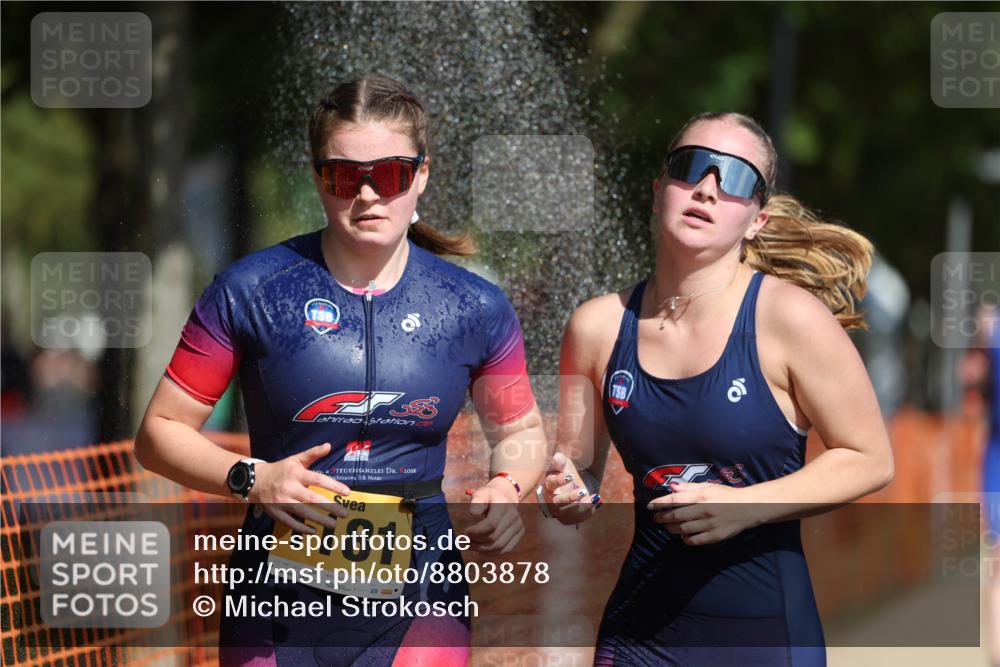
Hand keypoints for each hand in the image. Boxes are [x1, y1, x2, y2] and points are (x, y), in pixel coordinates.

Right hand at [247, 442, 351, 534]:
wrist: (253, 480)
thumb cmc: (280, 470)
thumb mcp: (295, 459)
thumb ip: (313, 453)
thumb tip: (329, 445)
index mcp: (295, 474)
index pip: (317, 479)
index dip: (333, 485)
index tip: (347, 492)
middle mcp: (289, 488)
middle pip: (311, 499)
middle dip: (329, 507)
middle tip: (345, 513)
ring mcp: (281, 501)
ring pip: (302, 512)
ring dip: (319, 519)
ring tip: (333, 524)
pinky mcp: (276, 513)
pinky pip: (290, 522)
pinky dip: (302, 527)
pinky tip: (314, 531)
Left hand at [464, 476, 523, 554]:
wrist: (505, 497)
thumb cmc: (488, 496)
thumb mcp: (481, 493)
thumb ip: (476, 502)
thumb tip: (473, 513)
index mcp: (503, 505)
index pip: (491, 524)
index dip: (476, 532)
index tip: (464, 532)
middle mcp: (513, 516)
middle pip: (494, 537)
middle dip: (476, 542)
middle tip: (464, 541)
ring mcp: (518, 526)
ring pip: (500, 546)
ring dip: (482, 550)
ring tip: (470, 546)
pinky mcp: (520, 533)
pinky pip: (507, 549)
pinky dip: (493, 554)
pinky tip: (481, 551)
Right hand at [541, 452, 601, 525]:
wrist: (568, 489)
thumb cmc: (563, 475)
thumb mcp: (563, 467)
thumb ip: (561, 462)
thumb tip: (557, 456)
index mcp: (549, 485)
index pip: (551, 483)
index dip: (560, 481)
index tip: (570, 476)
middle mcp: (552, 499)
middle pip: (559, 501)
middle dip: (571, 497)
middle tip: (583, 491)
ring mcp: (560, 510)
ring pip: (569, 512)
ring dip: (582, 506)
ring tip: (594, 498)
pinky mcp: (569, 518)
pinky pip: (578, 518)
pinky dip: (589, 511)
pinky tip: (597, 502)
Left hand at [646, 481, 764, 544]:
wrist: (749, 507)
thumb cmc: (726, 495)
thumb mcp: (708, 486)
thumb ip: (689, 488)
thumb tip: (672, 487)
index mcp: (702, 496)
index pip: (674, 500)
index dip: (659, 503)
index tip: (650, 506)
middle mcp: (704, 510)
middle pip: (676, 516)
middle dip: (662, 517)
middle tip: (656, 518)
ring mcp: (710, 525)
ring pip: (683, 529)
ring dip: (672, 528)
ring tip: (668, 526)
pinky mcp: (715, 536)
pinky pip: (694, 541)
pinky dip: (686, 539)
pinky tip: (683, 535)